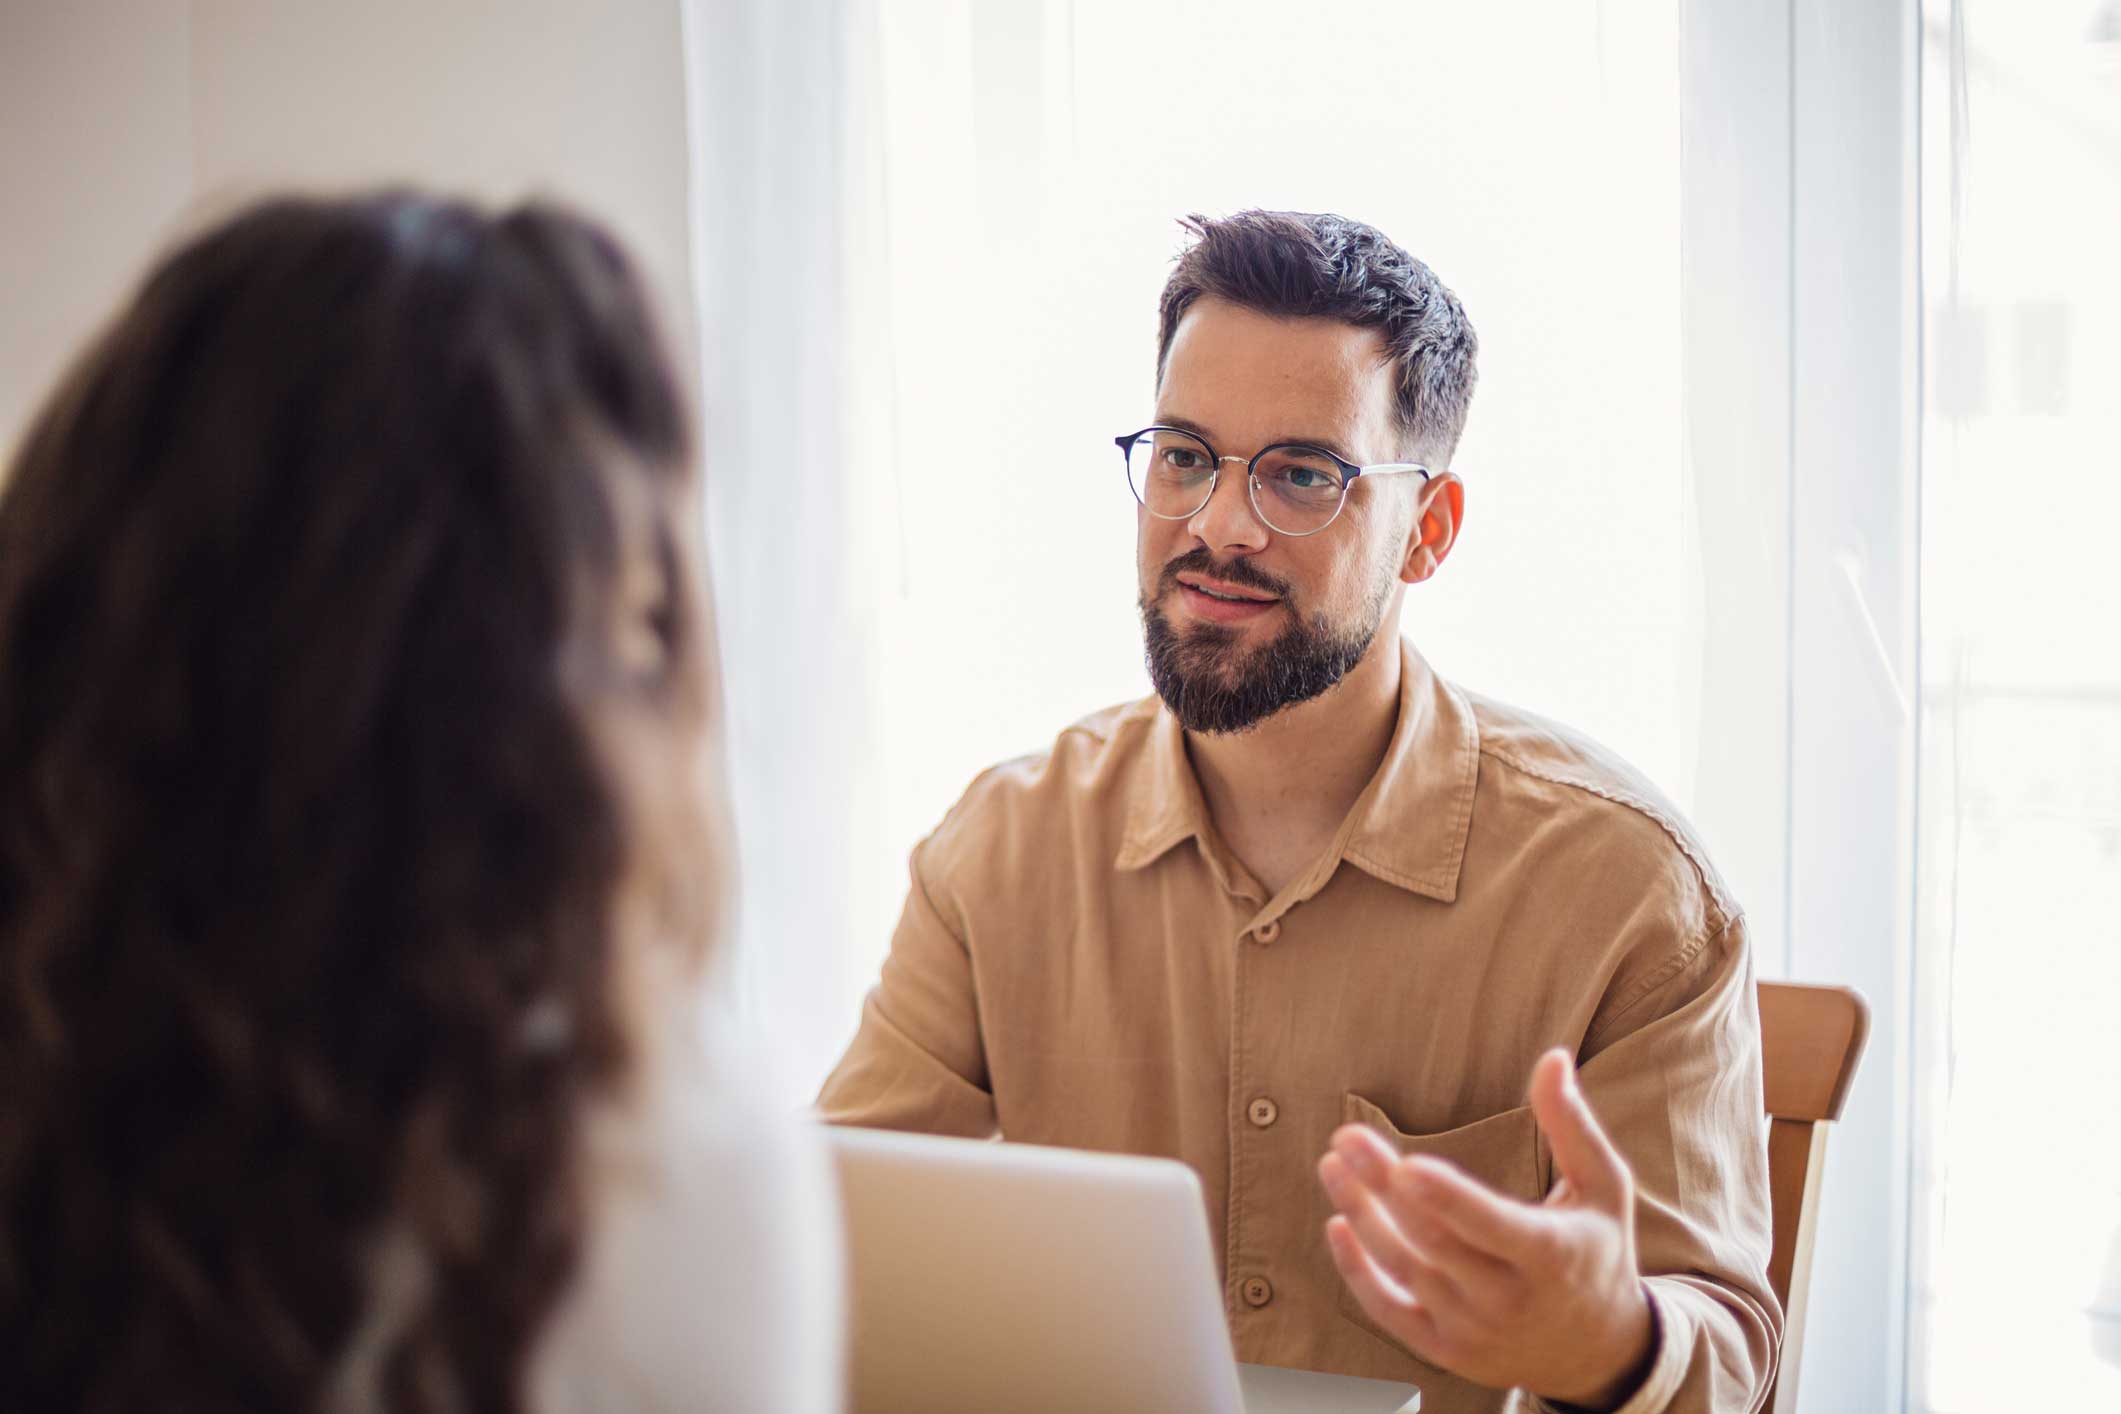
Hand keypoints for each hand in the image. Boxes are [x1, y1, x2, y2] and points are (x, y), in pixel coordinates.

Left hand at [1317, 1049, 1654, 1408]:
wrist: (1597, 1350)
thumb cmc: (1596, 1249)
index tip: (1405, 1163)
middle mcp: (1508, 1299)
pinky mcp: (1445, 1349)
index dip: (1447, 1197)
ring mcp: (1473, 1329)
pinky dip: (1357, 1271)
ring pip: (1403, 1269)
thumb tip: (1554, 1057)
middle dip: (1383, 1186)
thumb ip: (1571, 1124)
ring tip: (1332, 1165)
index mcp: (1551, 1255)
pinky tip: (1338, 1223)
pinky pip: (1389, 1310)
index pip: (1490, 1226)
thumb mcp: (1602, 1187)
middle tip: (1346, 1137)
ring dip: (1361, 1215)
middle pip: (1432, 1240)